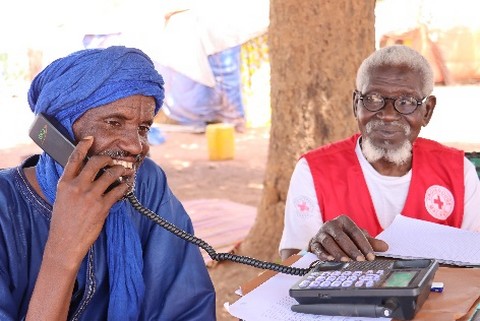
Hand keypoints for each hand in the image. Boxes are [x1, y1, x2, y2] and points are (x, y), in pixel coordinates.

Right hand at [46, 136, 128, 266]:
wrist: (65, 243)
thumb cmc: (63, 223)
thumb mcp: (62, 199)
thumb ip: (72, 185)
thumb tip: (87, 175)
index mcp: (64, 184)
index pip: (74, 159)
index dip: (82, 146)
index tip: (90, 139)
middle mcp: (77, 186)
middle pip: (96, 162)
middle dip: (108, 158)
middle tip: (114, 160)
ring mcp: (90, 196)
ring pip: (110, 174)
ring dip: (121, 170)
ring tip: (126, 170)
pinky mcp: (102, 206)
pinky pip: (118, 190)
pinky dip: (125, 186)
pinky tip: (127, 185)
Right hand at [308, 215, 387, 260]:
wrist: (324, 238)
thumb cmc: (344, 237)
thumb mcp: (357, 237)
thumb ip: (370, 242)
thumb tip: (385, 247)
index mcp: (343, 221)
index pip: (355, 231)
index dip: (364, 244)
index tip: (371, 256)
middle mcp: (331, 224)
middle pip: (341, 236)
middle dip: (352, 249)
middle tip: (360, 260)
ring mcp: (321, 233)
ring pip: (329, 242)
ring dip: (337, 252)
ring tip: (346, 261)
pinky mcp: (314, 242)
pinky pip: (318, 248)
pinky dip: (324, 254)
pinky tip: (330, 260)